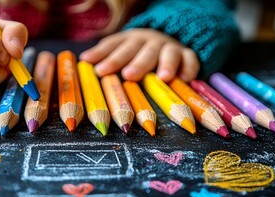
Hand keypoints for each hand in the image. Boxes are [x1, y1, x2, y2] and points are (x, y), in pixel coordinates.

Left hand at [79, 28, 199, 82]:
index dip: (108, 58)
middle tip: (128, 75)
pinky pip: (191, 60)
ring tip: (163, 77)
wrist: (166, 39)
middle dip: (136, 63)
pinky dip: (189, 69)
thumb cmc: (137, 50)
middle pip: (143, 51)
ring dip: (166, 64)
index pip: (118, 47)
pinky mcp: (187, 55)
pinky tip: (185, 80)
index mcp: (131, 40)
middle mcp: (150, 42)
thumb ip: (104, 54)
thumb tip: (83, 60)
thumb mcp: (120, 48)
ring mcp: (170, 47)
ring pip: (169, 53)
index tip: (98, 70)